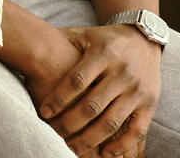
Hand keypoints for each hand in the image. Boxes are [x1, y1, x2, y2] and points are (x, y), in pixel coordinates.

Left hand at [37, 25, 161, 157]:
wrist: (143, 38)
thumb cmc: (105, 39)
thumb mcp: (84, 34)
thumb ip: (62, 40)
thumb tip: (30, 37)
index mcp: (103, 53)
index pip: (77, 80)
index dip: (59, 98)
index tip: (43, 112)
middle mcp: (121, 72)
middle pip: (92, 105)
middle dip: (71, 123)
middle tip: (55, 134)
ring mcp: (137, 90)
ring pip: (111, 122)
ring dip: (90, 139)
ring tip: (73, 148)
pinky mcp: (150, 104)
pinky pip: (136, 131)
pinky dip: (121, 146)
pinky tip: (104, 154)